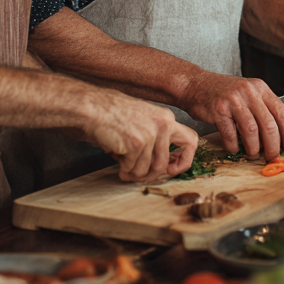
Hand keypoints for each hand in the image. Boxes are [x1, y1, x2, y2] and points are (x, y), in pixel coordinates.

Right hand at [71, 87, 197, 183]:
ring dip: (132, 172)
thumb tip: (162, 165)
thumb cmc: (112, 113)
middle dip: (150, 175)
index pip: (191, 141)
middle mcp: (163, 125)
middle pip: (164, 164)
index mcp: (167, 118)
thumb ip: (156, 138)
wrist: (92, 107)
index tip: (172, 168)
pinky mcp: (136, 144)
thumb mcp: (143, 119)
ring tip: (122, 164)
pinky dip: (122, 168)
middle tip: (137, 175)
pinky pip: (132, 168)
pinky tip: (115, 156)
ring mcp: (150, 134)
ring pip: (146, 170)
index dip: (184, 160)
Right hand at [180, 71, 283, 160]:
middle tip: (272, 157)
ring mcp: (234, 100)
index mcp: (261, 88)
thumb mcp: (247, 93)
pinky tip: (233, 148)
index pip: (282, 112)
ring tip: (252, 153)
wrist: (195, 84)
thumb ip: (263, 109)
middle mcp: (249, 92)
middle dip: (273, 146)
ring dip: (253, 148)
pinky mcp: (218, 109)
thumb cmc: (223, 93)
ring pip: (251, 131)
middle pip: (269, 124)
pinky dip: (233, 146)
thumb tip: (280, 137)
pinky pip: (231, 134)